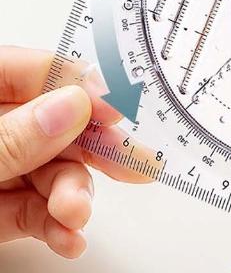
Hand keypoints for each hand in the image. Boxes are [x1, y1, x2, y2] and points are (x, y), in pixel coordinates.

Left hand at [0, 46, 152, 257]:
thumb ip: (10, 137)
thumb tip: (71, 107)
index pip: (40, 73)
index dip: (83, 87)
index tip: (119, 109)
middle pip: (59, 123)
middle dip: (96, 148)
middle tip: (136, 163)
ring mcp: (0, 165)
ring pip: (53, 169)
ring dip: (73, 194)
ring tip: (77, 214)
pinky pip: (35, 209)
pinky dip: (56, 225)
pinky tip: (69, 238)